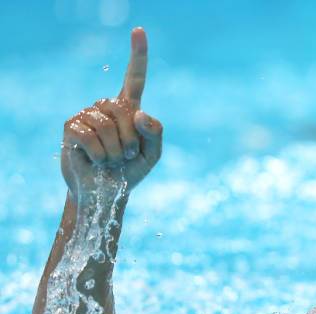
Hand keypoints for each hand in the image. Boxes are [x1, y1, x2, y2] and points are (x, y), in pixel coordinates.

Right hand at [62, 27, 162, 198]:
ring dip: (115, 150)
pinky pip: (90, 135)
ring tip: (111, 160)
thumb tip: (138, 112)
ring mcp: (86, 114)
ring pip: (107, 125)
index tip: (138, 30)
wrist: (106, 192)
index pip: (134, 77)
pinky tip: (96, 160)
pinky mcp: (70, 126)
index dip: (138, 55)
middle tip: (126, 155)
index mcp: (129, 109)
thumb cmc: (130, 170)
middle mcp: (107, 106)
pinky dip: (99, 154)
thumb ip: (156, 132)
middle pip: (125, 110)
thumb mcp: (153, 154)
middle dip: (131, 139)